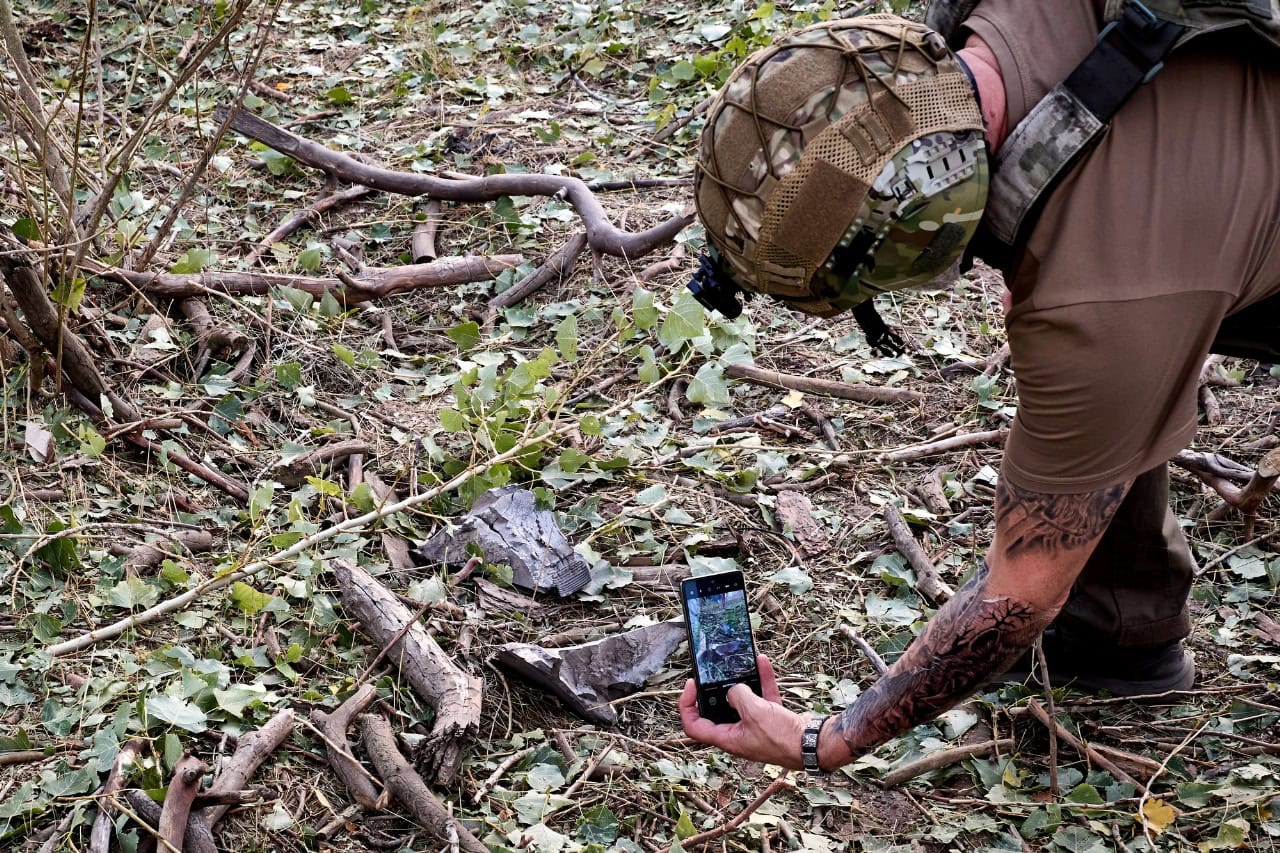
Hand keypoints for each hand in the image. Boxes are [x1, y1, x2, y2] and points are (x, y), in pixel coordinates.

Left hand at [679, 654, 807, 769]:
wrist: (814, 745)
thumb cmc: (782, 738)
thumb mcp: (754, 713)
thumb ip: (738, 696)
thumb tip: (733, 690)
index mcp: (728, 739)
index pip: (695, 726)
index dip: (687, 706)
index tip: (691, 686)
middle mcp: (739, 734)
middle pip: (717, 711)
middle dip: (714, 690)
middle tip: (712, 674)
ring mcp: (756, 726)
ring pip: (742, 701)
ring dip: (741, 682)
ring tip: (737, 663)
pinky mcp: (772, 719)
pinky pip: (762, 696)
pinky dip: (762, 680)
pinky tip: (762, 663)